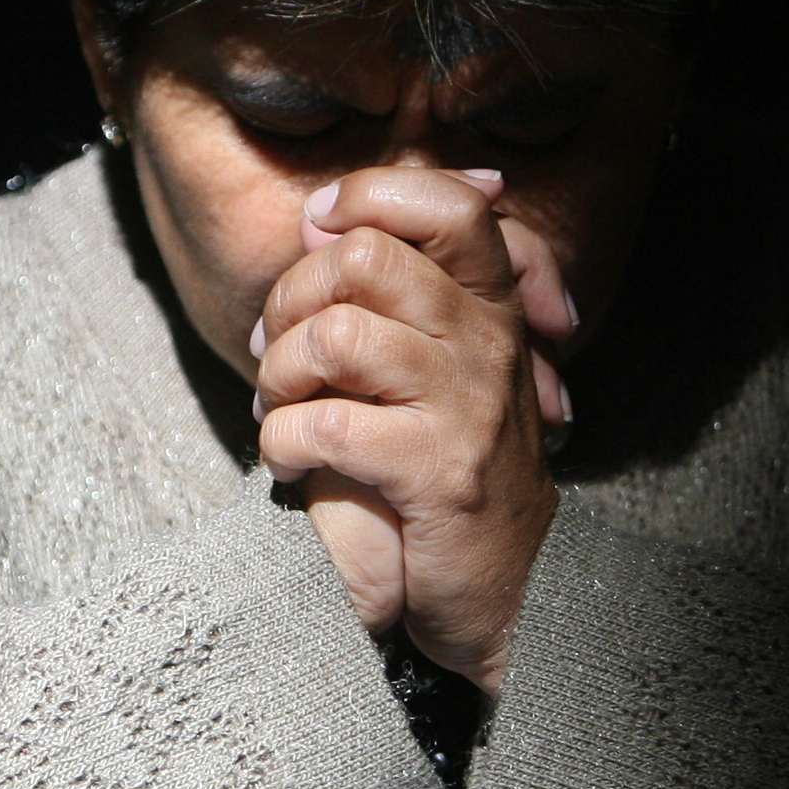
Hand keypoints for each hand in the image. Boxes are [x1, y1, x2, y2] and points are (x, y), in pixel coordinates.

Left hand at [251, 166, 574, 693]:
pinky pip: (325, 424)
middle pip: (365, 260)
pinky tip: (293, 461)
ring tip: (283, 408)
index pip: (450, 201)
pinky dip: (283, 442)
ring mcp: (467, 404)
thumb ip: (387, 288)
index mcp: (492, 304)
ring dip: (279, 375)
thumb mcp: (431, 363)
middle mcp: (489, 341)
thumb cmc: (445, 467)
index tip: (322, 232)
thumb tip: (319, 219)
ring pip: (336, 336)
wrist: (508, 591)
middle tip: (281, 351)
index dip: (371, 197)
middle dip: (291, 301)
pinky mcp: (437, 469)